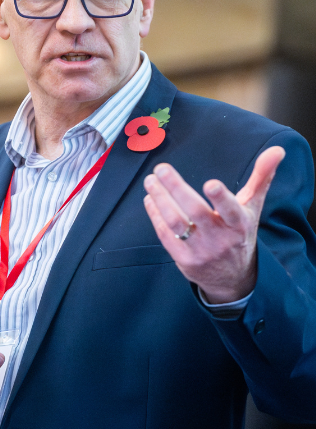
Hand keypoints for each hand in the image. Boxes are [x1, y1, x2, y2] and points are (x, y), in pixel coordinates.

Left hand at [142, 146, 284, 302]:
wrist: (233, 278)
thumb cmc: (241, 234)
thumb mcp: (252, 208)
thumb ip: (261, 178)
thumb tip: (277, 150)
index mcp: (239, 224)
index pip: (231, 211)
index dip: (222, 198)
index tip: (211, 184)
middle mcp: (220, 238)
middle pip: (195, 212)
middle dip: (176, 189)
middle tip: (161, 169)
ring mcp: (200, 250)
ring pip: (176, 223)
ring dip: (160, 200)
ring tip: (151, 181)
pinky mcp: (183, 259)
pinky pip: (165, 235)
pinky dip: (155, 215)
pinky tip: (150, 199)